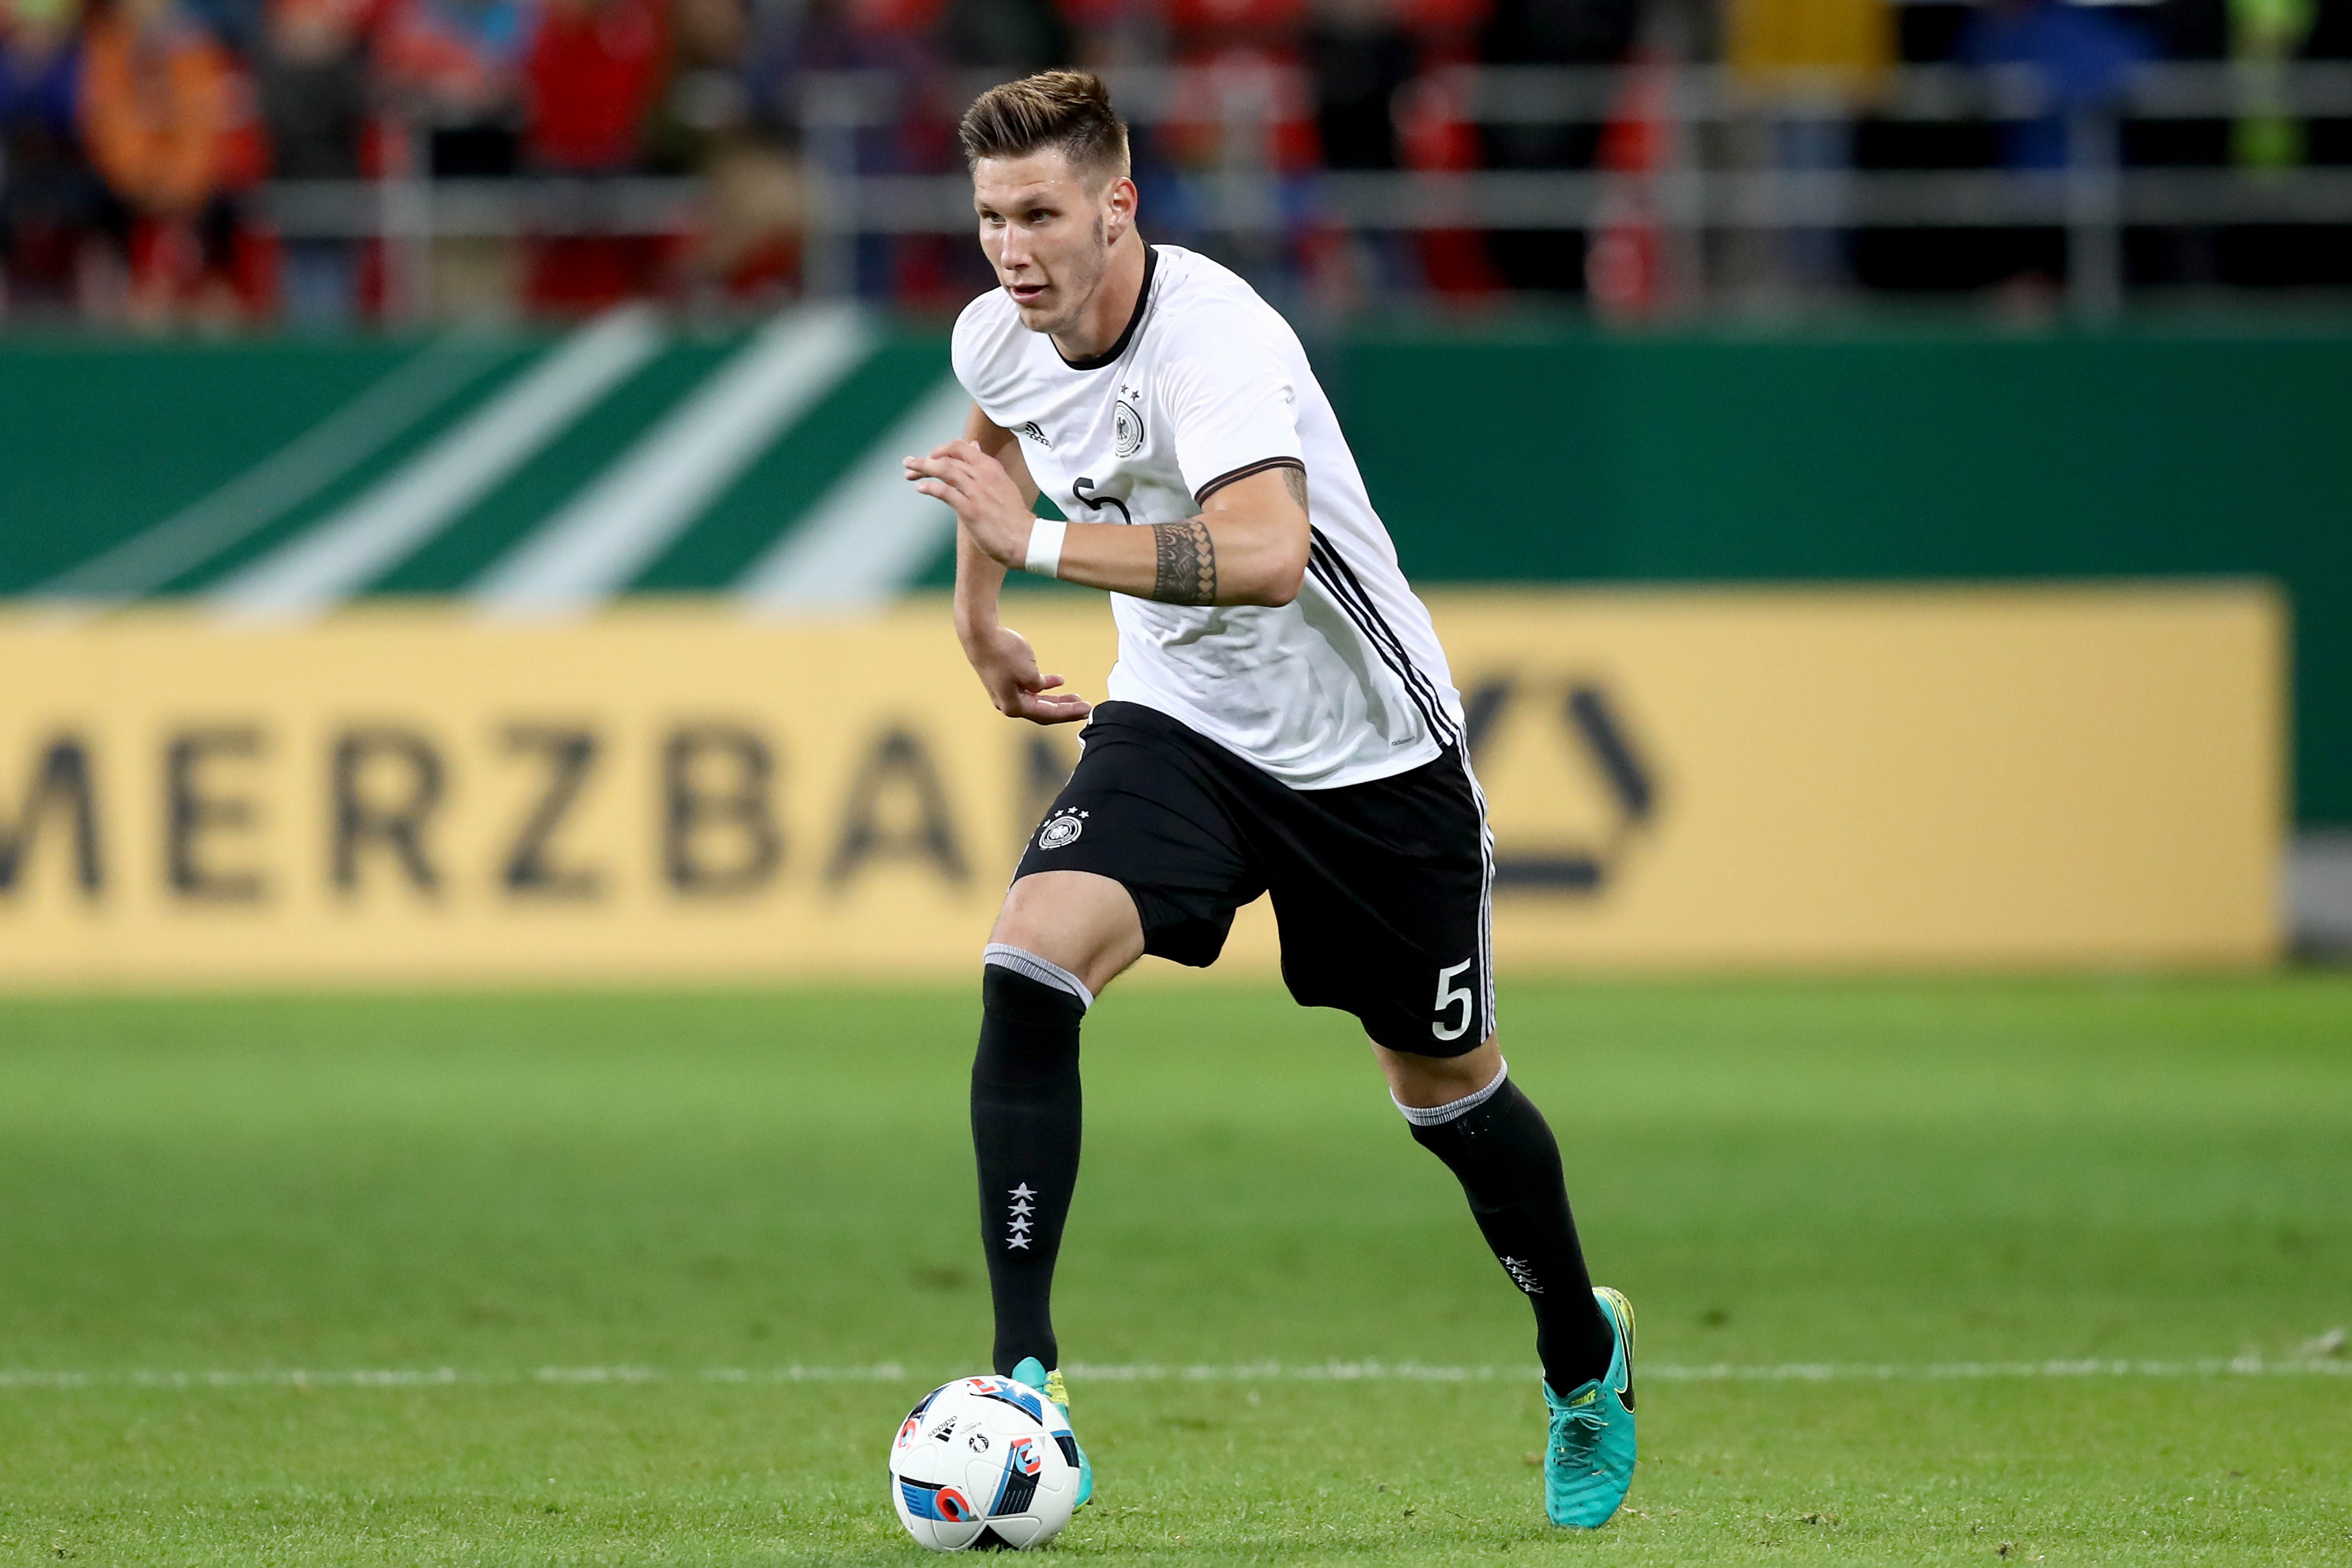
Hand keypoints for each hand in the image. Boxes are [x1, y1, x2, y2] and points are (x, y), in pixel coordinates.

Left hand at [905, 439, 1036, 569]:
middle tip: (909, 464)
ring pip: (944, 470)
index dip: (942, 449)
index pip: (961, 447)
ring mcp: (977, 491)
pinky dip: (930, 487)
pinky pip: (945, 492)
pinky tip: (920, 488)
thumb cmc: (1013, 516)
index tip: (931, 457)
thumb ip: (984, 466)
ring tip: (908, 471)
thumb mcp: (1001, 483)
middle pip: (948, 458)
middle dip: (926, 460)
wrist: (1026, 539)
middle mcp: (983, 474)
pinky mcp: (970, 509)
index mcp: (991, 467)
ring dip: (923, 468)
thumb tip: (974, 445)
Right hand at [962, 622, 1091, 725]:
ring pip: (1038, 701)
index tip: (1086, 708)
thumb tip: (1041, 689)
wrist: (980, 635)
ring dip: (1057, 699)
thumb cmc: (1003, 653)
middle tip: (1086, 708)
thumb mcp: (1029, 672)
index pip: (1048, 714)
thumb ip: (1039, 685)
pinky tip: (1060, 681)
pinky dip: (1045, 687)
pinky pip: (1030, 689)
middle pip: (1044, 712)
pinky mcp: (1007, 681)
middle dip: (1066, 710)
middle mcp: (1010, 704)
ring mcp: (1007, 693)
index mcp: (1014, 706)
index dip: (1069, 712)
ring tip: (1075, 697)